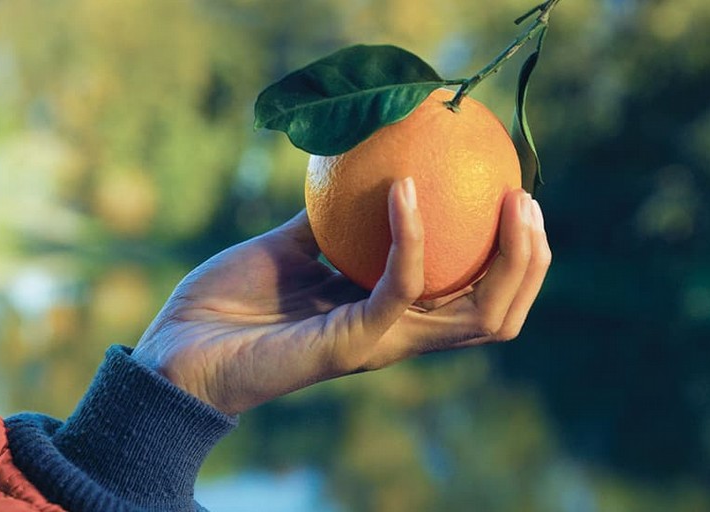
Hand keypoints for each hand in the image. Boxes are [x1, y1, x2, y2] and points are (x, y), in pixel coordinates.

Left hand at [132, 181, 550, 414]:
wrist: (178, 349)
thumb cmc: (232, 302)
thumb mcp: (292, 248)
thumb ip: (331, 220)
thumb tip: (362, 169)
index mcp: (391, 313)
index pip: (476, 295)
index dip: (512, 257)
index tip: (513, 197)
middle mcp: (398, 333)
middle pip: (497, 312)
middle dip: (530, 261)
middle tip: (526, 200)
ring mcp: (380, 341)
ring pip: (476, 313)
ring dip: (505, 257)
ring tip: (511, 201)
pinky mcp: (351, 342)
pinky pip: (399, 287)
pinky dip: (409, 237)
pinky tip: (404, 190)